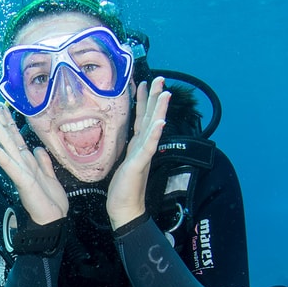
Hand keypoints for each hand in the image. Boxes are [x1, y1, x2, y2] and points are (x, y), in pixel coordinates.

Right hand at [0, 97, 67, 224]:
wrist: (53, 220)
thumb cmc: (51, 201)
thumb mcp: (51, 176)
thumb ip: (43, 161)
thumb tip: (37, 148)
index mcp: (28, 160)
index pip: (16, 136)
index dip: (8, 120)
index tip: (0, 105)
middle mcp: (21, 162)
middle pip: (8, 136)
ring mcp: (20, 170)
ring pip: (6, 145)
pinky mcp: (22, 180)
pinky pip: (8, 163)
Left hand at [107, 78, 170, 229]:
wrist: (124, 208)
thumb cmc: (122, 187)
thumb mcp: (124, 162)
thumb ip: (130, 148)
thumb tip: (131, 137)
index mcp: (138, 144)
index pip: (142, 117)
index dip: (143, 100)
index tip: (143, 82)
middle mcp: (143, 146)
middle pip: (151, 117)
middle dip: (155, 97)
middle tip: (161, 78)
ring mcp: (143, 154)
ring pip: (153, 127)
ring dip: (159, 110)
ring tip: (165, 93)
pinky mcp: (140, 163)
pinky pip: (149, 146)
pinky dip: (155, 133)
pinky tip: (160, 122)